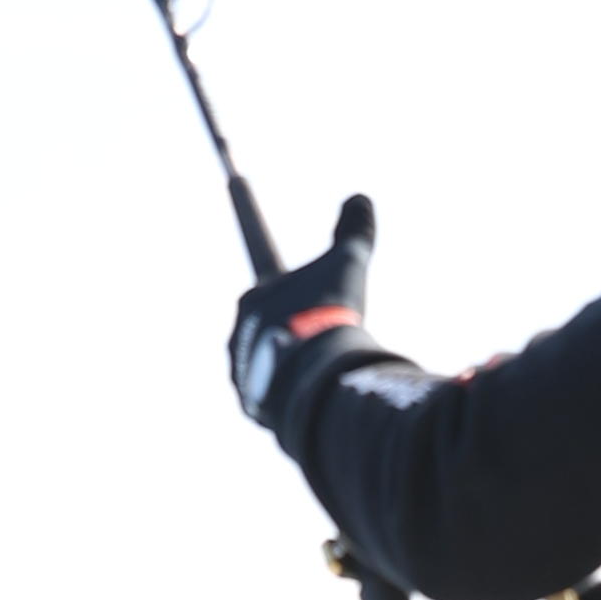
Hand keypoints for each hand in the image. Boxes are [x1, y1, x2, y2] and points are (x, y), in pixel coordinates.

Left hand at [229, 195, 378, 434]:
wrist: (314, 377)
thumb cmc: (328, 314)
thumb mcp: (347, 265)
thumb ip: (354, 231)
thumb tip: (360, 197)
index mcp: (257, 292)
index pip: (260, 259)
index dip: (263, 247)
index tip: (243, 207)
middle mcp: (240, 327)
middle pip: (274, 320)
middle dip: (298, 322)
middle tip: (328, 330)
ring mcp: (241, 367)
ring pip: (272, 358)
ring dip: (294, 359)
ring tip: (325, 366)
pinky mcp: (250, 402)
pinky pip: (270, 393)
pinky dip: (289, 390)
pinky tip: (312, 391)